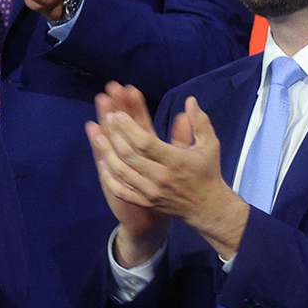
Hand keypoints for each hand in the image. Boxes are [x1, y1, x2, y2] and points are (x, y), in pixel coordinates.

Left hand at [88, 87, 248, 261]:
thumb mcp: (209, 145)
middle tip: (106, 118)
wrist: (206, 207)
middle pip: (129, 155)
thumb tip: (190, 100)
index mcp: (175, 161)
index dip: (129, 128)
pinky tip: (102, 163)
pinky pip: (121, 190)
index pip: (146, 143)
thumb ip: (199, 122)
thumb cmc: (207, 172)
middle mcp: (161, 177)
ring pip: (122, 172)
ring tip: (97, 136)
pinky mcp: (145, 202)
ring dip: (107, 153)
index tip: (118, 114)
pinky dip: (110, 177)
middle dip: (115, 135)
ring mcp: (151, 192)